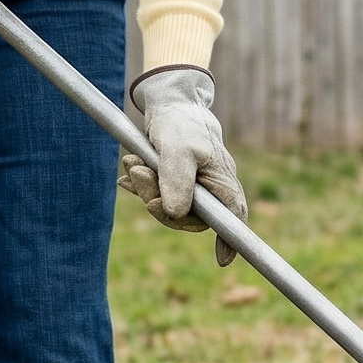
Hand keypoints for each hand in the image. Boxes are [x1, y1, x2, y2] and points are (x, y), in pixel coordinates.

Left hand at [117, 66, 247, 266]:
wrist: (168, 101)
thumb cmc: (179, 123)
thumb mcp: (177, 150)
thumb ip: (177, 181)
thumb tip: (177, 214)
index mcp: (222, 181)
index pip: (232, 217)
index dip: (230, 240)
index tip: (221, 260)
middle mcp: (211, 187)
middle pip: (189, 216)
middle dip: (159, 203)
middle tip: (139, 175)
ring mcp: (194, 184)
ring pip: (170, 205)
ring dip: (146, 189)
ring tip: (132, 164)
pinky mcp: (176, 179)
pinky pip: (160, 194)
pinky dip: (143, 185)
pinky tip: (129, 174)